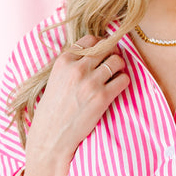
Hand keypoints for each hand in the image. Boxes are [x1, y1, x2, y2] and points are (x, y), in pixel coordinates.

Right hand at [21, 35, 128, 175]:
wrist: (51, 136)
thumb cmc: (54, 109)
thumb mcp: (56, 79)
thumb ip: (72, 64)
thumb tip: (94, 50)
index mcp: (64, 60)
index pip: (91, 39)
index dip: (102, 45)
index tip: (104, 53)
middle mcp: (77, 68)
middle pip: (108, 48)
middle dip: (114, 54)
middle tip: (114, 65)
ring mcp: (90, 82)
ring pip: (118, 61)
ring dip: (121, 68)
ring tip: (116, 77)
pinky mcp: (102, 97)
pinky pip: (124, 79)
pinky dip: (125, 82)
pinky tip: (117, 89)